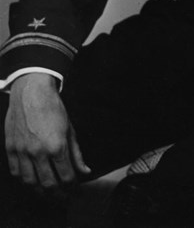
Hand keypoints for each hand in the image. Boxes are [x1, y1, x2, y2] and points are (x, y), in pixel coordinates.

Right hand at [5, 73, 90, 194]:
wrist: (31, 92)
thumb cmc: (53, 108)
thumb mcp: (70, 128)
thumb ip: (76, 153)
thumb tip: (85, 171)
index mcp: (56, 146)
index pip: (66, 176)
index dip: (71, 186)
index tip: (74, 189)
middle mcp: (38, 152)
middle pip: (48, 183)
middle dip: (57, 194)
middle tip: (62, 198)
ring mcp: (22, 151)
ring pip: (30, 181)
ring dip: (40, 191)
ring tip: (47, 194)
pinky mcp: (11, 148)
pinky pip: (15, 171)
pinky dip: (23, 180)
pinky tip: (30, 181)